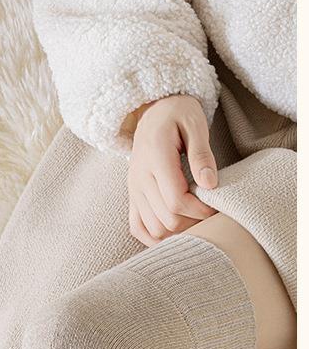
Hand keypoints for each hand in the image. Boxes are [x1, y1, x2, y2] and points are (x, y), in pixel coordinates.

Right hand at [127, 95, 218, 246]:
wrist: (153, 111)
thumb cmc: (178, 114)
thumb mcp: (195, 124)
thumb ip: (201, 154)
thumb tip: (209, 184)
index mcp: (155, 159)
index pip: (176, 201)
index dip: (200, 211)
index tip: (217, 206)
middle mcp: (139, 178)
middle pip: (166, 220)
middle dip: (193, 223)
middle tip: (210, 213)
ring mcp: (133, 190)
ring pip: (154, 229)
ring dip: (177, 231)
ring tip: (195, 218)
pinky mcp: (132, 197)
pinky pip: (138, 228)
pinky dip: (155, 237)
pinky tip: (174, 231)